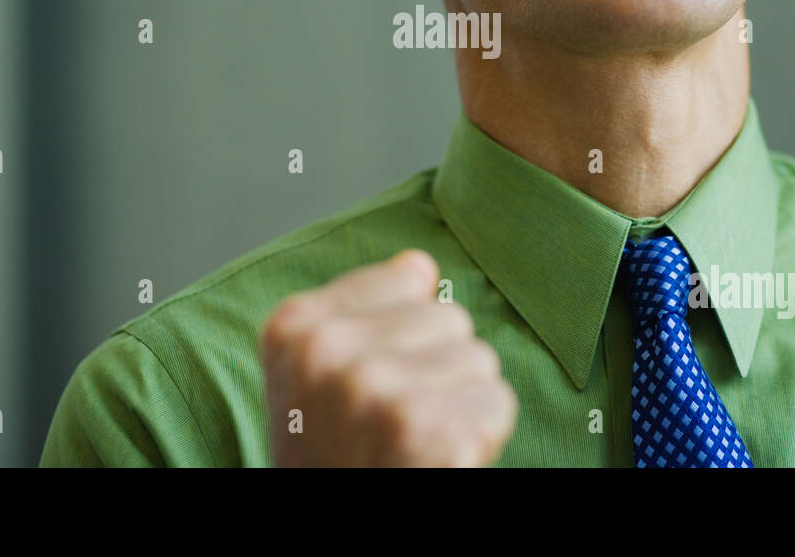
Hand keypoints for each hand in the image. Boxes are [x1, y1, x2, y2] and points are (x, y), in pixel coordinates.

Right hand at [259, 249, 517, 465]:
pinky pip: (497, 404)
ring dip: (461, 404)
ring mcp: (379, 393)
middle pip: (450, 317)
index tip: (371, 380)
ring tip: (415, 442)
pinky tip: (438, 462)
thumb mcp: (312, 374)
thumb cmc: (329, 455)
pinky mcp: (428, 435)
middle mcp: (331, 353)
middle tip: (396, 422)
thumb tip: (420, 265)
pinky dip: (482, 438)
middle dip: (438, 368)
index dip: (406, 332)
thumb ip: (359, 310)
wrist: (331, 533)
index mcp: (297, 325)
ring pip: (480, 359)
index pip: (409, 278)